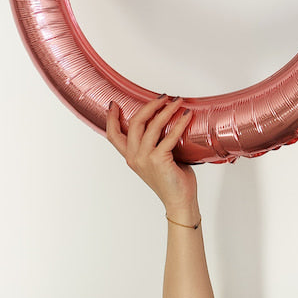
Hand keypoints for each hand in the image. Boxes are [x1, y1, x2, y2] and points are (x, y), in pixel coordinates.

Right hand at [106, 95, 198, 222]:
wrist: (179, 200)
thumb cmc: (172, 179)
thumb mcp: (157, 158)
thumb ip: (155, 143)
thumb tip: (166, 120)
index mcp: (131, 157)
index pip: (113, 135)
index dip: (111, 118)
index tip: (113, 104)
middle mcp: (134, 157)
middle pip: (134, 123)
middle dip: (149, 106)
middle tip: (163, 97)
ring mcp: (145, 159)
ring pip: (152, 126)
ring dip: (166, 110)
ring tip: (177, 102)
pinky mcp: (158, 160)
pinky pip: (169, 136)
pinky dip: (179, 123)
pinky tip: (186, 116)